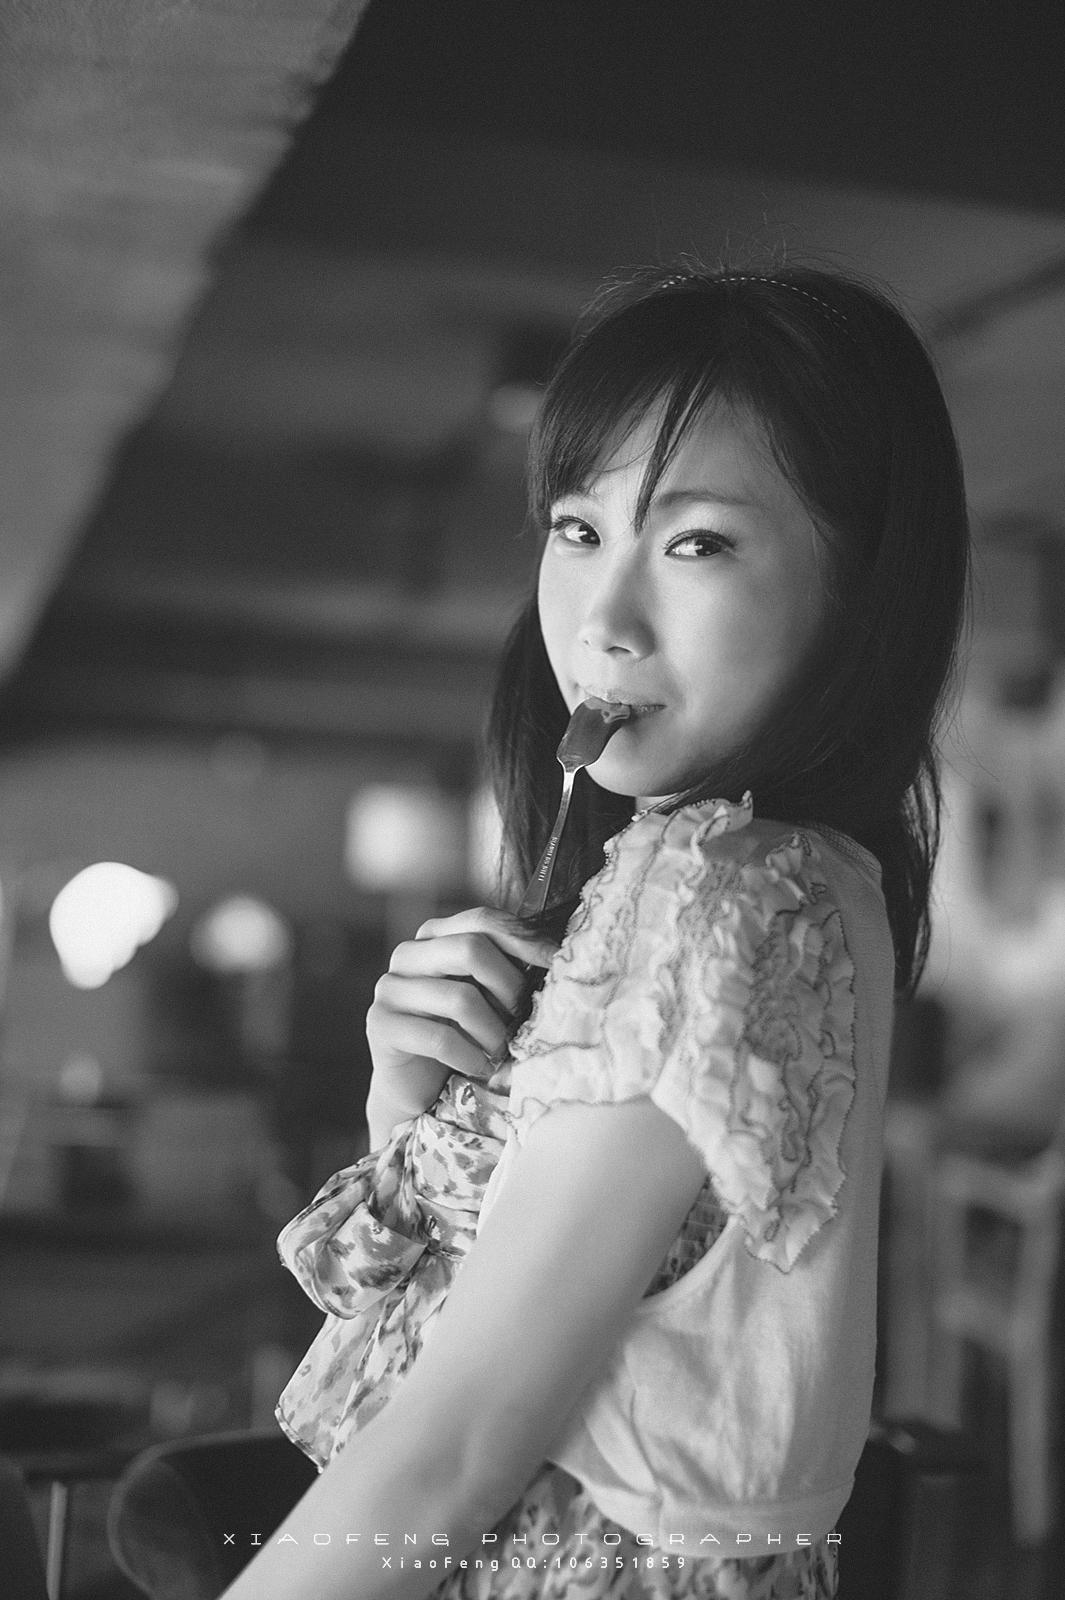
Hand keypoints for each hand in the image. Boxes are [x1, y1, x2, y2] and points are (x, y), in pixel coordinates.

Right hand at [365, 907, 557, 1140]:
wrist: (416, 1085)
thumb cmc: (461, 1034)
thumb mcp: (487, 995)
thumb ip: (507, 971)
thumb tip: (557, 956)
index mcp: (435, 936)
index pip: (482, 920)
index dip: (523, 940)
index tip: (556, 964)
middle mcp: (407, 954)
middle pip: (470, 949)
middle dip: (508, 986)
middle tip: (523, 1017)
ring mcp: (389, 988)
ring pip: (459, 998)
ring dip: (493, 1031)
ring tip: (503, 1050)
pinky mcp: (380, 1025)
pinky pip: (439, 1038)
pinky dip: (470, 1056)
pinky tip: (480, 1066)